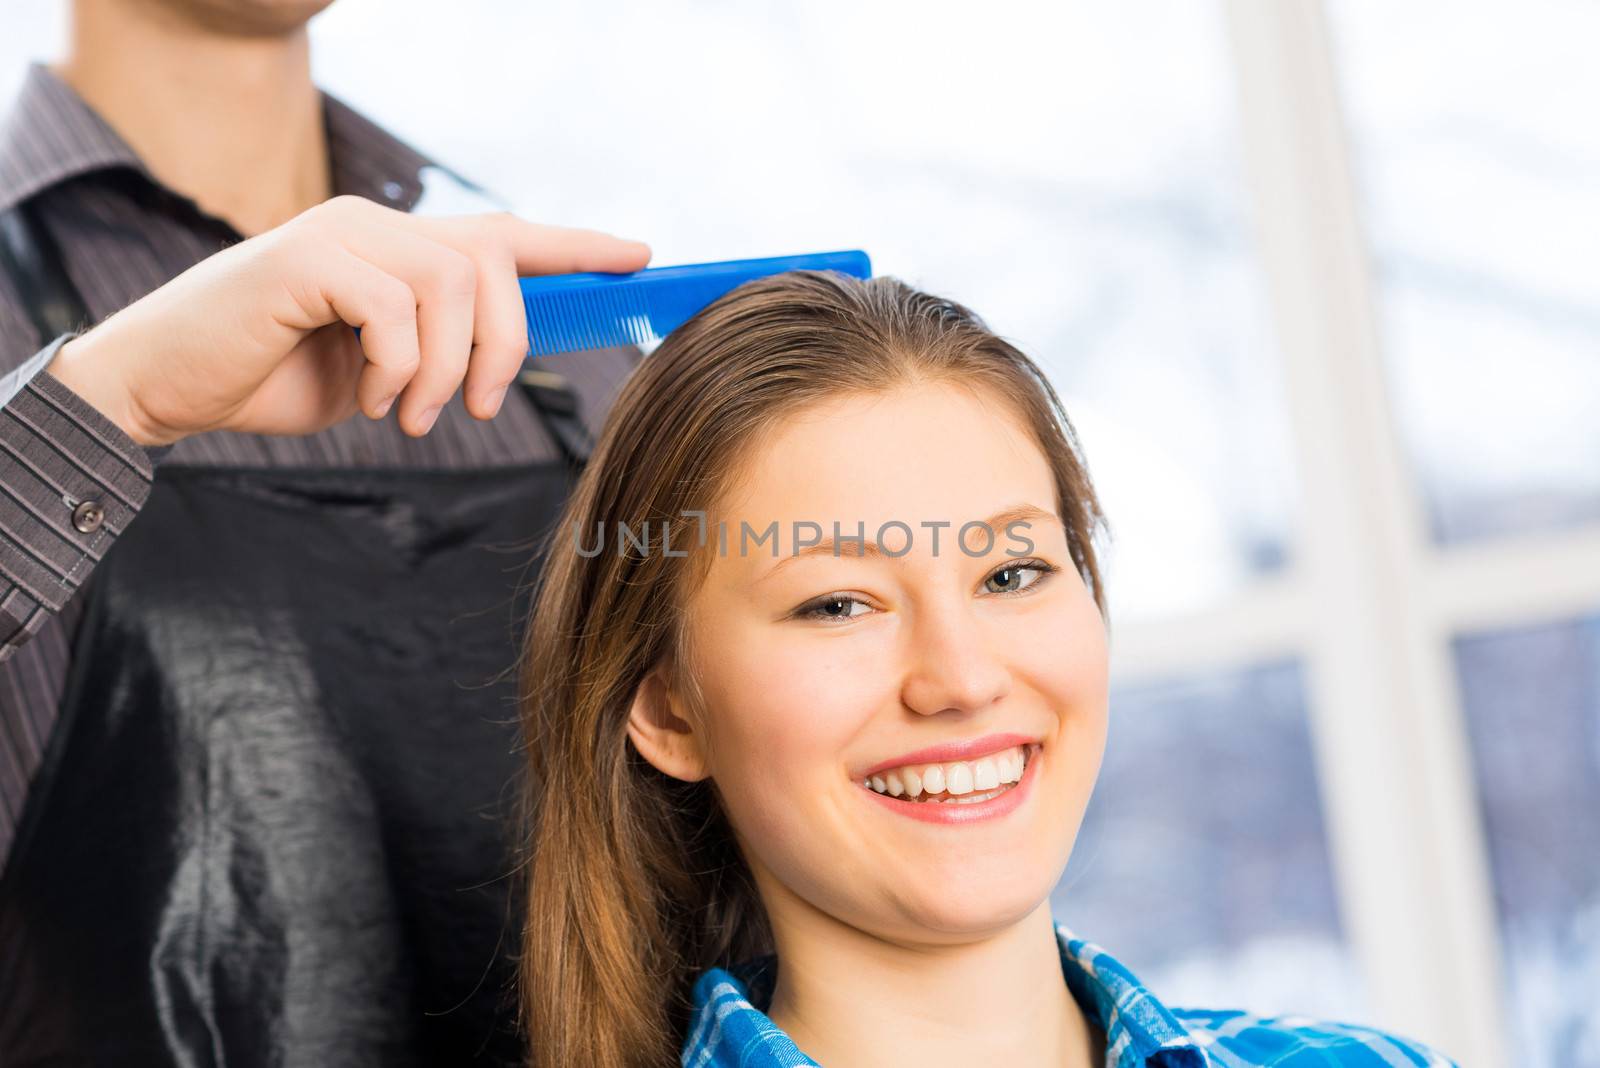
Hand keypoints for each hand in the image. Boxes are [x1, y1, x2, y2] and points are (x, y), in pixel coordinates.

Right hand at [47, 195, 650, 444]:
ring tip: (413, 414)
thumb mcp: (379, 368)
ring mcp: (338, 234)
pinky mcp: (303, 259)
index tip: (639, 257)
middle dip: (505, 344)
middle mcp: (374, 225)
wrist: (167, 386)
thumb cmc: (272, 376)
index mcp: (396, 248)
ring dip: (446, 369)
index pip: (500, 235)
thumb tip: (500, 359)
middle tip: (478, 407)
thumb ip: (434, 348)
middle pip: (489, 262)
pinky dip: (400, 367)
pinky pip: (393, 306)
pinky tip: (376, 399)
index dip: (574, 246)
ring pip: (449, 284)